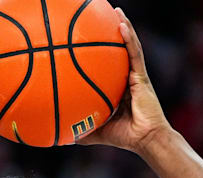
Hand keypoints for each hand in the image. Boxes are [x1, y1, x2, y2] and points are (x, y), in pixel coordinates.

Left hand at [79, 8, 170, 152]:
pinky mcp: (142, 76)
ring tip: (116, 10)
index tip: (87, 38)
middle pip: (119, 50)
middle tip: (102, 16)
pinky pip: (134, 54)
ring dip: (124, 26)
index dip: (100, 51)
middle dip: (111, 32)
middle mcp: (127, 78)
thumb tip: (57, 134)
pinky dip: (129, 38)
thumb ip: (79, 129)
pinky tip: (121, 24)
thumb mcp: (95, 131)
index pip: (108, 65)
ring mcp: (136, 75)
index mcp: (117, 87)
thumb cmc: (123, 137)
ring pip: (129, 46)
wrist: (145, 140)